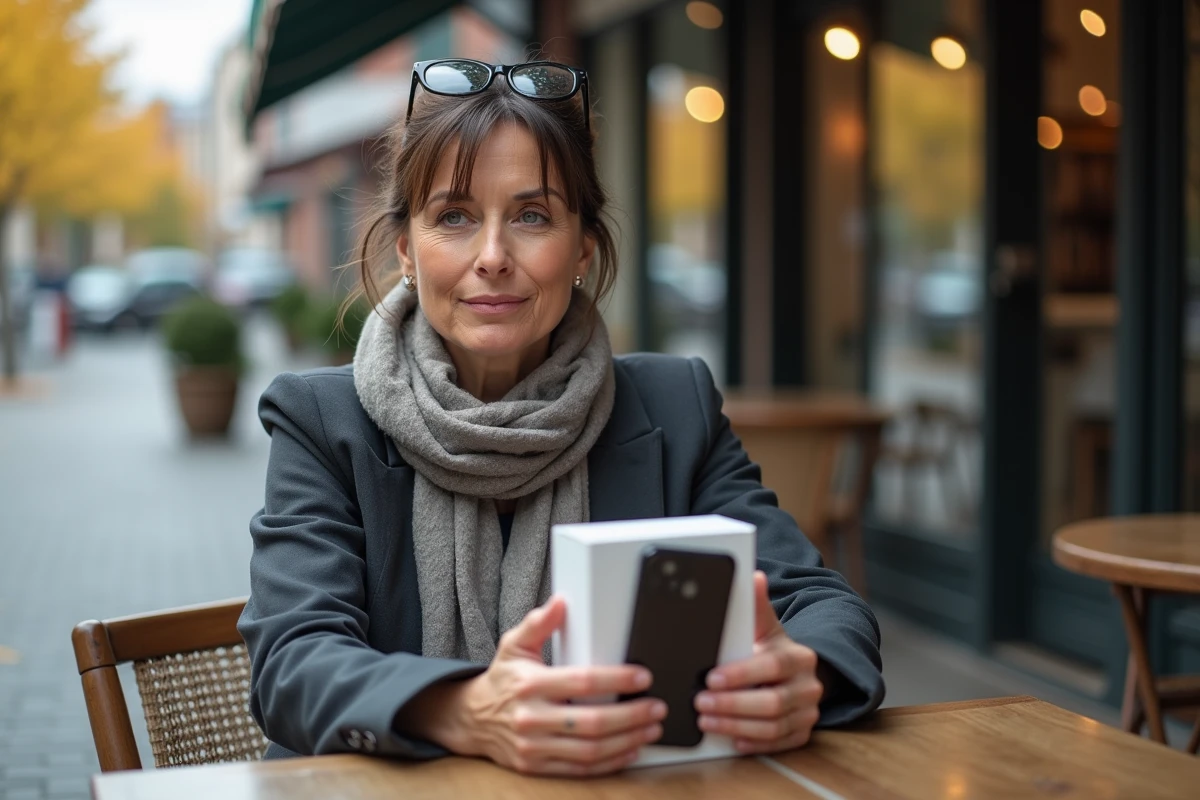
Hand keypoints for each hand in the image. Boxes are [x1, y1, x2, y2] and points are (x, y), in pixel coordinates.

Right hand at [414, 596, 666, 775]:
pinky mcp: (536, 766)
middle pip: (592, 722)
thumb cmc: (501, 679)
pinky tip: (629, 751)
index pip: (582, 682)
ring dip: (627, 741)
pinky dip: (609, 763)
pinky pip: (579, 769)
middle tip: (656, 707)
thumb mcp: (514, 645)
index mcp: (531, 684)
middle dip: (631, 716)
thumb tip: (560, 602)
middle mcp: (532, 718)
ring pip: (590, 750)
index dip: (617, 679)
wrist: (471, 719)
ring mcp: (534, 747)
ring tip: (650, 729)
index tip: (643, 677)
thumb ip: (537, 623)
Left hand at [693, 570, 822, 753]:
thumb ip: (755, 606)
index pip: (771, 666)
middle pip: (773, 702)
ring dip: (736, 726)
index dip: (741, 674)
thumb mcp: (764, 627)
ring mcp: (808, 713)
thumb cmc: (771, 650)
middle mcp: (809, 687)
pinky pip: (779, 745)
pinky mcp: (802, 734)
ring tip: (706, 720)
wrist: (795, 674)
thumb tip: (752, 576)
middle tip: (700, 702)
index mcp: (799, 657)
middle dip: (733, 705)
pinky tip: (732, 740)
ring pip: (774, 727)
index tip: (711, 678)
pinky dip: (754, 744)